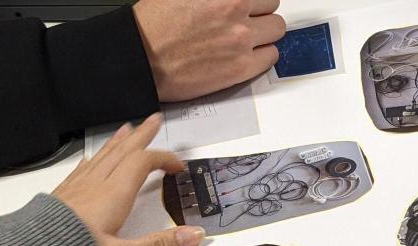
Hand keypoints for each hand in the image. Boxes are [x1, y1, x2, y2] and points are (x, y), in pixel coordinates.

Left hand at [52, 114, 204, 245]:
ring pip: (101, 157)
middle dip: (141, 136)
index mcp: (113, 195)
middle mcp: (95, 185)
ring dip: (117, 142)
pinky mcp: (61, 197)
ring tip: (126, 129)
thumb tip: (195, 236)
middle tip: (153, 120)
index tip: (179, 167)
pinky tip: (93, 159)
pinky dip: (95, 158)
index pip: (142, 163)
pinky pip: (83, 168)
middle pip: (122, 152)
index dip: (163, 159)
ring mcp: (76, 189)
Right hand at [133, 0, 286, 102]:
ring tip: (247, 39)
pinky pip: (271, 57)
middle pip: (272, 8)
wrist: (141, 59)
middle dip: (260, 14)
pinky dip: (262, 56)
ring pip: (276, 32)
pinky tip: (246, 55)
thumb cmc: (154, 25)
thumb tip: (228, 0)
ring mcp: (241, 40)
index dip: (252, 1)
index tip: (248, 6)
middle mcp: (235, 11)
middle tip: (247, 21)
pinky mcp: (241, 67)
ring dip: (265, 34)